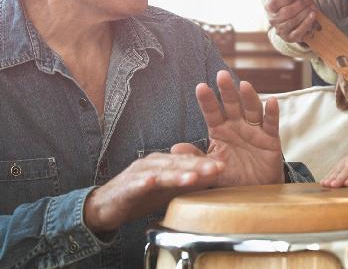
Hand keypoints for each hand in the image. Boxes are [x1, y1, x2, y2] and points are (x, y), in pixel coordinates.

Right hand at [84, 151, 222, 232]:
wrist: (105, 206)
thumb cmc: (140, 195)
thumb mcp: (167, 189)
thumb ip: (187, 182)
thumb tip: (214, 178)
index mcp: (164, 161)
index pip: (187, 160)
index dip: (205, 162)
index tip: (223, 166)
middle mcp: (152, 162)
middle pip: (177, 163)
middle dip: (197, 165)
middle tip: (216, 168)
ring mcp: (138, 173)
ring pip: (160, 171)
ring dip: (176, 173)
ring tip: (192, 176)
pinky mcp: (125, 187)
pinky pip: (135, 184)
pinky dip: (144, 182)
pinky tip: (152, 182)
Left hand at [187, 70, 283, 186]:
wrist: (254, 190)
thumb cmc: (231, 175)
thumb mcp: (210, 168)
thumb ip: (195, 157)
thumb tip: (174, 149)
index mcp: (220, 130)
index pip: (212, 112)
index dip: (207, 100)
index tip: (200, 86)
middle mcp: (237, 126)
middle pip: (232, 105)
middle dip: (227, 90)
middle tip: (221, 75)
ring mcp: (254, 130)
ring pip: (252, 110)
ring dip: (249, 97)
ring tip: (245, 85)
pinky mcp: (270, 139)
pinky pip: (271, 124)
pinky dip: (272, 113)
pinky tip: (272, 101)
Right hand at [265, 0, 323, 42]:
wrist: (295, 17)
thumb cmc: (296, 1)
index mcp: (269, 6)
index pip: (274, 3)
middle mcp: (272, 19)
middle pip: (286, 12)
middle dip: (299, 6)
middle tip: (307, 1)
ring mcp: (280, 30)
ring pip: (292, 22)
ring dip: (304, 14)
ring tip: (312, 7)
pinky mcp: (288, 38)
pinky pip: (297, 32)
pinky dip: (307, 23)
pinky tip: (313, 15)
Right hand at [320, 144, 347, 187]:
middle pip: (347, 170)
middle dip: (340, 178)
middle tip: (334, 185)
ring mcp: (346, 160)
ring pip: (339, 169)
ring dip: (332, 177)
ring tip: (326, 184)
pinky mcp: (341, 162)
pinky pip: (334, 169)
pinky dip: (328, 175)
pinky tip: (322, 183)